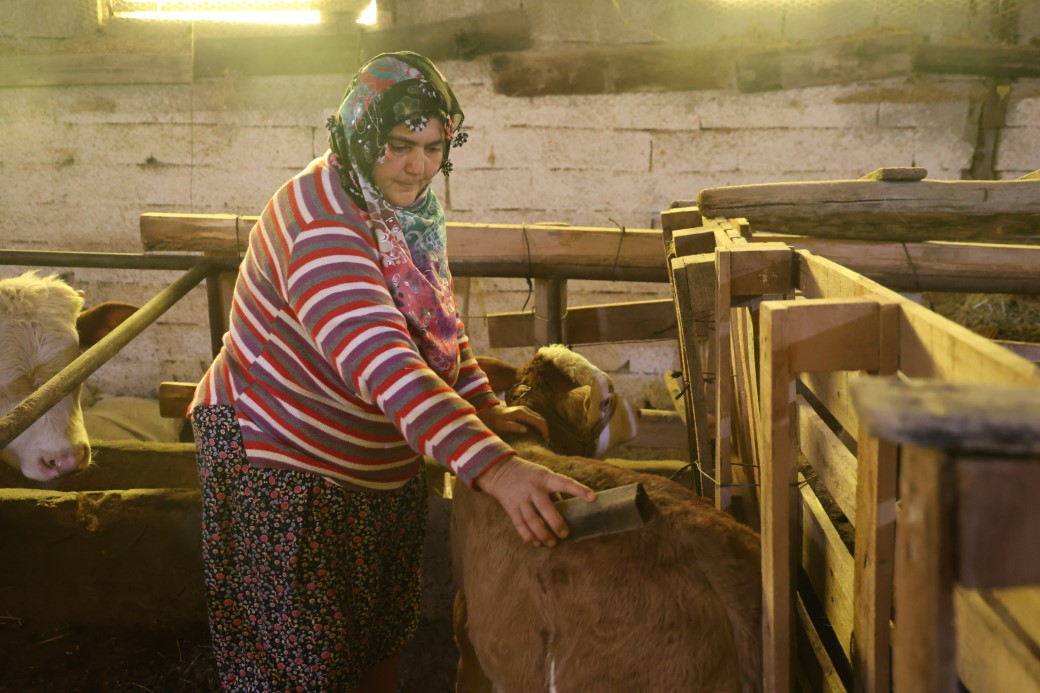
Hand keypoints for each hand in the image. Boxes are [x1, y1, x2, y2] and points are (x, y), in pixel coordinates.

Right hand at [475, 456, 595, 547]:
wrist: (501, 471)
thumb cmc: (530, 475)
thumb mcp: (544, 475)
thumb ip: (555, 490)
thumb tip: (572, 510)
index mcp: (545, 478)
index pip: (565, 483)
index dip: (579, 490)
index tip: (593, 498)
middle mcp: (533, 488)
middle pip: (545, 507)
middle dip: (556, 522)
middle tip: (565, 534)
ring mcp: (521, 499)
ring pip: (531, 519)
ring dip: (542, 533)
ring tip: (552, 543)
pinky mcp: (511, 508)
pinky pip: (520, 524)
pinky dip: (528, 536)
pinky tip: (536, 543)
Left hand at [477, 404, 549, 442]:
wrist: (489, 411)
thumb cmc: (494, 420)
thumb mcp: (501, 425)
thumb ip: (513, 427)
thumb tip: (525, 430)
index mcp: (521, 413)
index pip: (538, 421)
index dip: (544, 431)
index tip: (546, 441)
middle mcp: (525, 410)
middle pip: (541, 419)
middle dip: (546, 430)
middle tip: (546, 442)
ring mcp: (525, 409)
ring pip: (539, 418)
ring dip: (543, 427)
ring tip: (543, 438)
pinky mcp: (524, 411)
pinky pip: (535, 418)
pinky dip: (539, 425)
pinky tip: (538, 432)